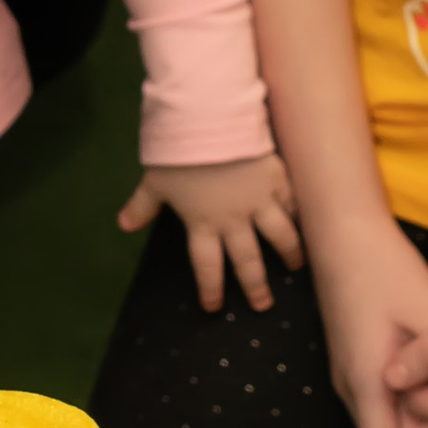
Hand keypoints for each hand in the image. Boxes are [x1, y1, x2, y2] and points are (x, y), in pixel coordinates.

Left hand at [122, 153, 302, 314]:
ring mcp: (259, 200)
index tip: (214, 306)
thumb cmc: (178, 153)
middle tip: (263, 305)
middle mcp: (234, 219)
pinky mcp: (276, 179)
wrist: (209, 120)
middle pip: (248, 260)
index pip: (207, 265)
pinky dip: (298, 214)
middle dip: (255, 286)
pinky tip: (304, 223)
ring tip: (297, 267)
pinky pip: (291, 202)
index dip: (211, 288)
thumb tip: (123, 225)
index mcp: (202, 223)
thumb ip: (142, 206)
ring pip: (280, 235)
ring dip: (289, 253)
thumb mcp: (154, 181)